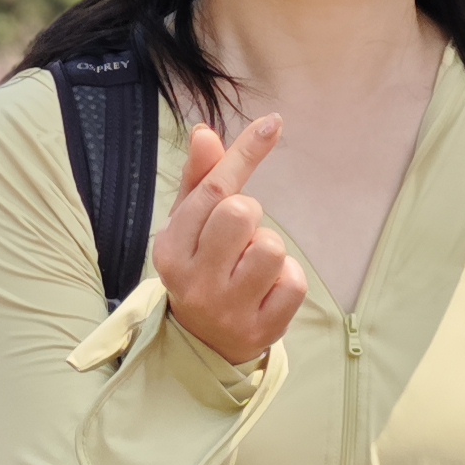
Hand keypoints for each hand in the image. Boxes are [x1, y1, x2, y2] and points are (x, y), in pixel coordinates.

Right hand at [153, 114, 302, 366]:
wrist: (204, 340)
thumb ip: (199, 179)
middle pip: (242, 213)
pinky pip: (294, 283)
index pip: (212, 191)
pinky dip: (288, 280)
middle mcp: (194, 281)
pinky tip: (267, 289)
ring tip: (251, 266)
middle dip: (250, 216)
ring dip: (269, 249)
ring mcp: (228, 309)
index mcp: (170, 249)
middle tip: (238, 238)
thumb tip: (205, 132)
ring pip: (273, 248)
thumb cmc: (199, 265)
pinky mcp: (261, 331)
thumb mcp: (188, 224)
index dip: (244, 153)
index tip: (272, 124)